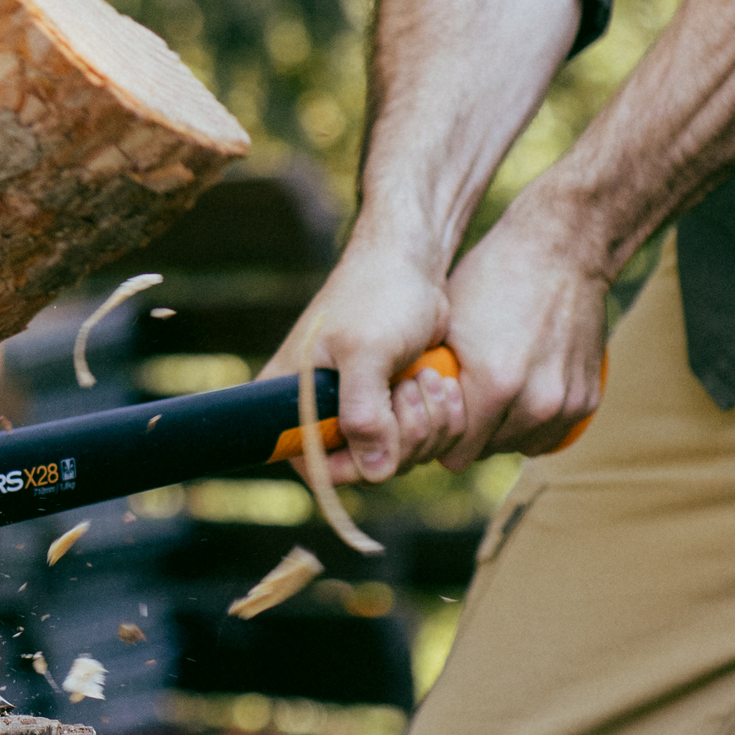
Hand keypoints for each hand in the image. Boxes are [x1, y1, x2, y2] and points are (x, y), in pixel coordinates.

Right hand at [263, 238, 459, 483]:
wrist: (411, 264)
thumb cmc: (379, 294)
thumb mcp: (366, 351)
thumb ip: (363, 414)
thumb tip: (373, 470)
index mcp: (293, 403)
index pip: (316, 467)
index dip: (355, 464)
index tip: (385, 428)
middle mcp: (321, 415)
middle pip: (366, 468)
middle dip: (404, 435)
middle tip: (412, 387)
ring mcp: (360, 413)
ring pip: (399, 458)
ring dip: (429, 424)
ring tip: (429, 378)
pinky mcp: (392, 408)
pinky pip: (421, 441)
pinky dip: (441, 419)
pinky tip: (442, 383)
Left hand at [432, 191, 608, 470]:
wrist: (560, 249)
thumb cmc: (491, 279)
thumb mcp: (445, 327)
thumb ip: (430, 380)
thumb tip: (400, 417)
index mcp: (495, 386)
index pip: (454, 455)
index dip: (438, 438)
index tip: (434, 416)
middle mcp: (534, 403)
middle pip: (486, 452)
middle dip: (469, 433)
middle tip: (461, 400)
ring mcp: (565, 404)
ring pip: (519, 446)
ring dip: (501, 430)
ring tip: (490, 393)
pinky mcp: (587, 400)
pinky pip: (550, 434)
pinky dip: (532, 422)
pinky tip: (518, 394)